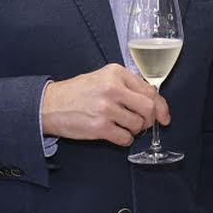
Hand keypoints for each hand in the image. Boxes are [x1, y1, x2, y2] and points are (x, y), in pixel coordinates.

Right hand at [41, 64, 168, 146]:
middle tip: (143, 124)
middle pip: (148, 108)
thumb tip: (154, 101)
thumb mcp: (103, 78)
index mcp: (116, 73)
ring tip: (123, 126)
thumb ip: (128, 86)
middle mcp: (112, 88)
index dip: (160, 106)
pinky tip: (115, 134)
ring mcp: (106, 108)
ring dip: (135, 130)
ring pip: (138, 124)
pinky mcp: (98, 126)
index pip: (150, 90)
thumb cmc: (78, 92)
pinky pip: (125, 138)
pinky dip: (125, 140)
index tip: (163, 116)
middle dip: (150, 120)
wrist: (49, 104)